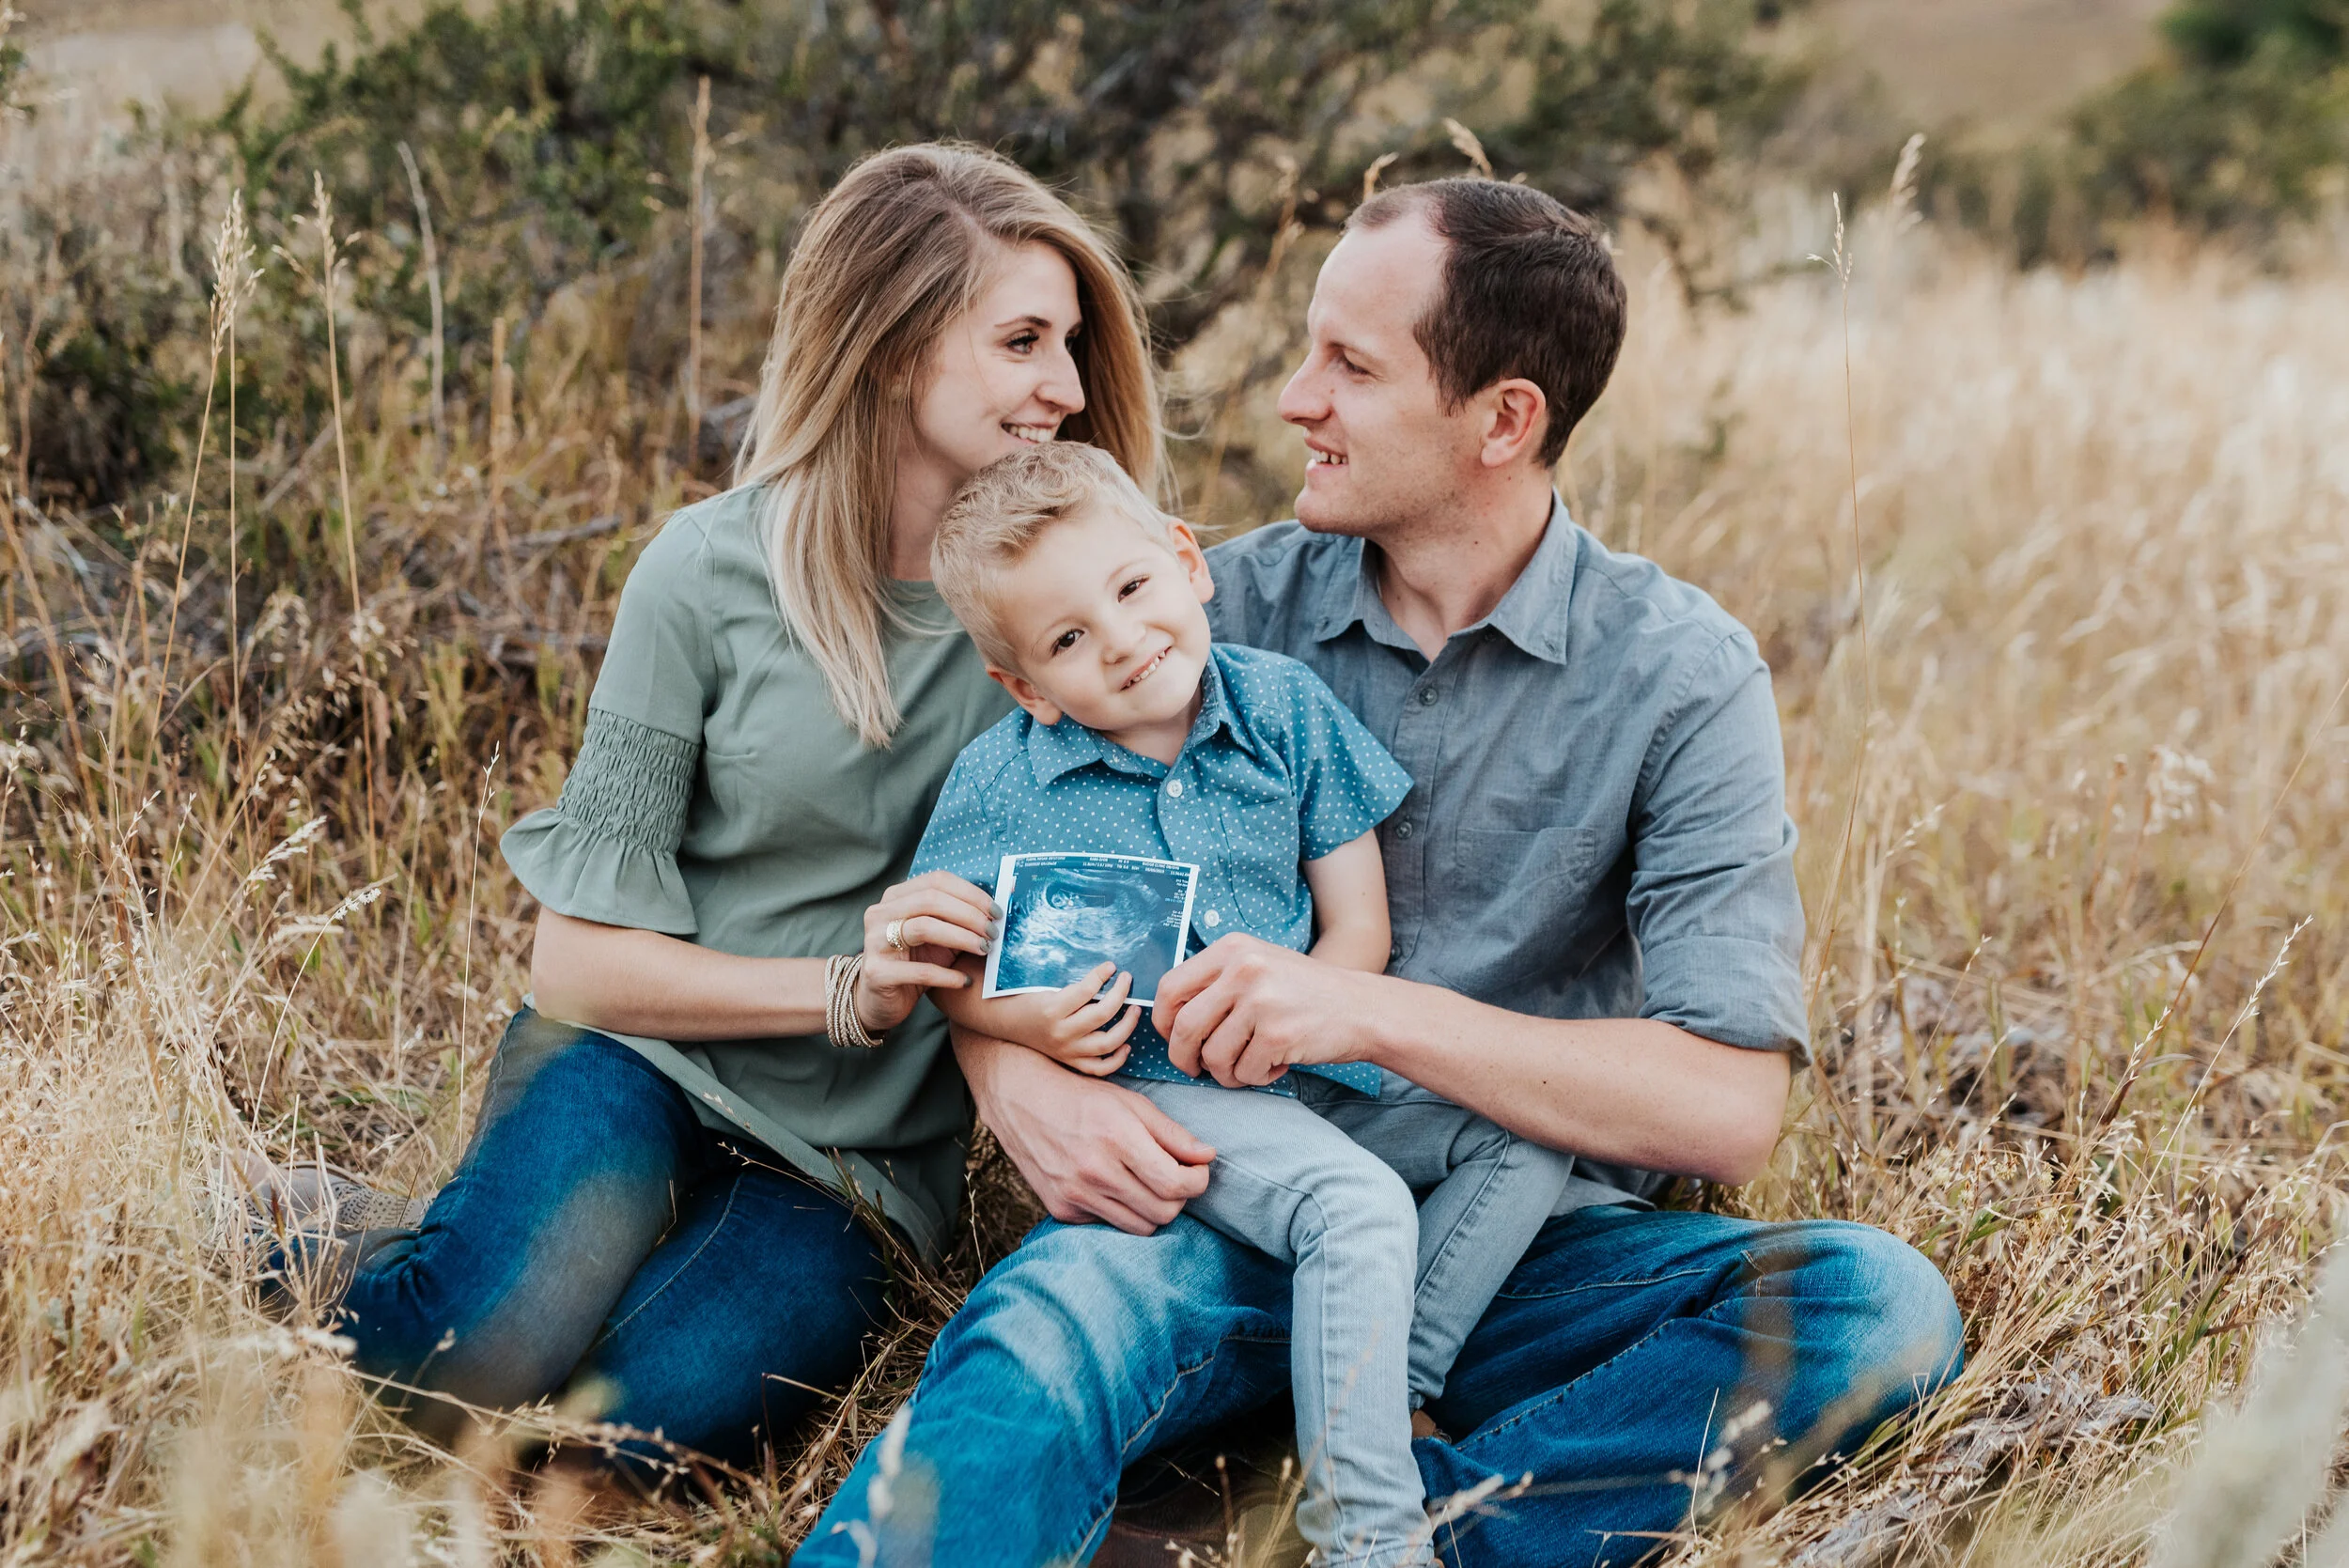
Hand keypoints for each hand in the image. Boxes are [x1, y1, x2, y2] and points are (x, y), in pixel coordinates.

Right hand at [855, 872, 995, 1034]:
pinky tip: (964, 981)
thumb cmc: (915, 962)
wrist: (880, 1000)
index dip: (970, 893)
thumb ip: (958, 918)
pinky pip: (920, 970)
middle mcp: (881, 913)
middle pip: (931, 900)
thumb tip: (1000, 903)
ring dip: (962, 937)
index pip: (937, 881)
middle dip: (969, 915)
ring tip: (984, 950)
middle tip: (993, 932)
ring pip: (924, 928)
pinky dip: (948, 975)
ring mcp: (875, 942)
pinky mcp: (877, 973)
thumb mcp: (938, 935)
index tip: (996, 911)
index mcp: (896, 897)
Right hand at [955, 1029, 1213, 1233]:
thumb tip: (1208, 1157)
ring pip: (1139, 1227)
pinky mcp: (1061, 1209)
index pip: (1176, 1185)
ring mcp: (1076, 1195)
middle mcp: (1096, 1172)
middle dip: (1180, 1198)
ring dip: (1154, 1209)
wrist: (1020, 1099)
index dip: (1198, 1182)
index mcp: (1118, 1139)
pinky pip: (1109, 1225)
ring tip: (1148, 1184)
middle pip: (1163, 1213)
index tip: (1198, 1170)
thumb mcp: (1132, 1103)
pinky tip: (1114, 1187)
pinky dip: (1121, 1212)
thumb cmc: (1082, 1097)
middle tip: (1175, 1176)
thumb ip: (1173, 1133)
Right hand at [998, 963, 1143, 1074]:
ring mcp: (1067, 1050)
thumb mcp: (1044, 986)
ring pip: (1107, 1043)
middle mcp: (1061, 1033)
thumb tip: (1107, 972)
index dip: (1102, 975)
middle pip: (1102, 1014)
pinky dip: (1117, 1060)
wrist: (1006, 1021)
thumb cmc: (1026, 998)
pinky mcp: (1070, 1061)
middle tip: (1127, 980)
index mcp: (1052, 1009)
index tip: (1111, 966)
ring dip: (1127, 1026)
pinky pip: (1099, 1068)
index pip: (1086, 990)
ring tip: (1135, 1010)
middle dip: (1121, 994)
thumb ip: (1074, 984)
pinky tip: (1126, 1045)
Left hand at [1153, 934, 1381, 1087]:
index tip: (1171, 1037)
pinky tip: (1275, 1065)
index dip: (1162, 1021)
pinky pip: (1244, 1073)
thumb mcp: (1257, 965)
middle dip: (1184, 1057)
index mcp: (1231, 949)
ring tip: (1249, 1064)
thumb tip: (1167, 1019)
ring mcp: (1260, 1002)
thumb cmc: (1304, 993)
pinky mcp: (1278, 1035)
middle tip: (1196, 1068)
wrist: (1362, 1008)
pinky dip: (1255, 1079)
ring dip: (1226, 1072)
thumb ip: (1215, 982)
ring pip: (1213, 1056)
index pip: (1169, 988)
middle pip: (1183, 1027)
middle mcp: (1243, 969)